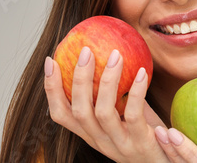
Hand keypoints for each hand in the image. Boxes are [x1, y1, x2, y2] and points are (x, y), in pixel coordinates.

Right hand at [44, 47, 169, 162]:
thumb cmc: (146, 135)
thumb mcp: (124, 117)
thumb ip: (116, 95)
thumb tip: (110, 57)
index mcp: (90, 134)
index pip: (61, 114)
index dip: (51, 89)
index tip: (50, 62)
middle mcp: (100, 141)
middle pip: (79, 111)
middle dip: (79, 79)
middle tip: (86, 51)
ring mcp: (119, 144)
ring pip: (103, 112)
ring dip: (107, 81)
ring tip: (115, 56)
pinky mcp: (140, 143)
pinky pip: (133, 115)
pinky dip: (136, 92)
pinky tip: (141, 72)